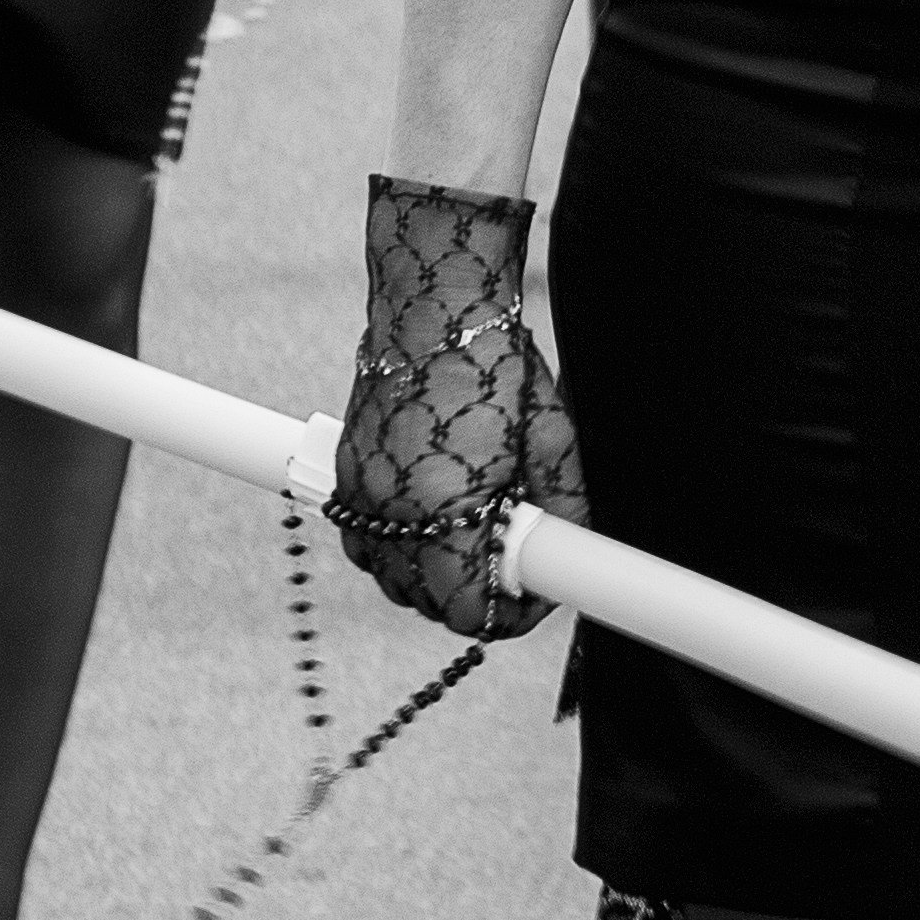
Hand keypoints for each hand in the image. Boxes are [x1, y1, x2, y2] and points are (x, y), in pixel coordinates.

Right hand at [333, 174, 580, 639]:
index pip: (470, 611)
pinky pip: (367, 544)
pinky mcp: (346, 479)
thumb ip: (565, 508)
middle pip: (430, 603)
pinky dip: (400, 547)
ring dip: (434, 575)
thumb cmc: (498, 364)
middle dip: (474, 595)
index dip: (512, 615)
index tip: (537, 595)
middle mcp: (389, 513)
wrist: (435, 304)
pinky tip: (434, 517)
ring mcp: (361, 497)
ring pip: (395, 579)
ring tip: (478, 536)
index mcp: (444, 509)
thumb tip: (572, 555)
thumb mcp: (552, 439)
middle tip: (515, 562)